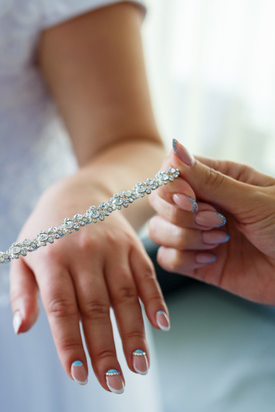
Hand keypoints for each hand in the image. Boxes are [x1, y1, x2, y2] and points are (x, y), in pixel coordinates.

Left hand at [10, 176, 169, 392]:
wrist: (79, 192)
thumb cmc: (45, 233)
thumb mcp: (22, 255)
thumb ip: (22, 293)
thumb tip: (21, 329)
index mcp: (51, 259)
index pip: (61, 309)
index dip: (70, 344)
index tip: (78, 375)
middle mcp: (82, 254)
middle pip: (95, 309)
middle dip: (105, 350)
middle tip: (112, 384)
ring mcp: (111, 249)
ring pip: (124, 297)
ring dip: (134, 334)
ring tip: (138, 367)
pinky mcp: (133, 247)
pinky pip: (146, 276)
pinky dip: (156, 301)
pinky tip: (162, 327)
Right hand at [148, 140, 274, 303]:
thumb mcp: (253, 199)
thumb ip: (210, 179)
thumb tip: (175, 148)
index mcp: (219, 178)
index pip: (172, 172)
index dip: (171, 185)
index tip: (191, 198)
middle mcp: (204, 204)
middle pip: (159, 201)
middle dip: (179, 214)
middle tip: (216, 221)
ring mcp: (198, 234)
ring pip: (158, 230)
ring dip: (183, 238)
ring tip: (219, 241)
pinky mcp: (198, 263)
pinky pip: (167, 259)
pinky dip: (184, 260)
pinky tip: (211, 259)